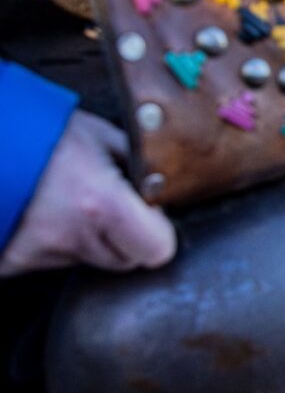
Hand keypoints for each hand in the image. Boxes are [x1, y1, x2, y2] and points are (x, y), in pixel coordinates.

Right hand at [0, 111, 176, 275]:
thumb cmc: (39, 129)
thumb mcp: (100, 135)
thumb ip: (137, 166)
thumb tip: (160, 189)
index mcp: (102, 203)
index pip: (158, 250)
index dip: (158, 232)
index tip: (149, 215)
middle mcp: (71, 235)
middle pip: (125, 260)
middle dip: (124, 236)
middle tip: (104, 203)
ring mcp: (36, 254)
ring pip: (89, 261)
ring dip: (89, 240)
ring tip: (67, 202)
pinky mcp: (12, 263)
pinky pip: (50, 263)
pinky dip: (53, 244)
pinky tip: (42, 214)